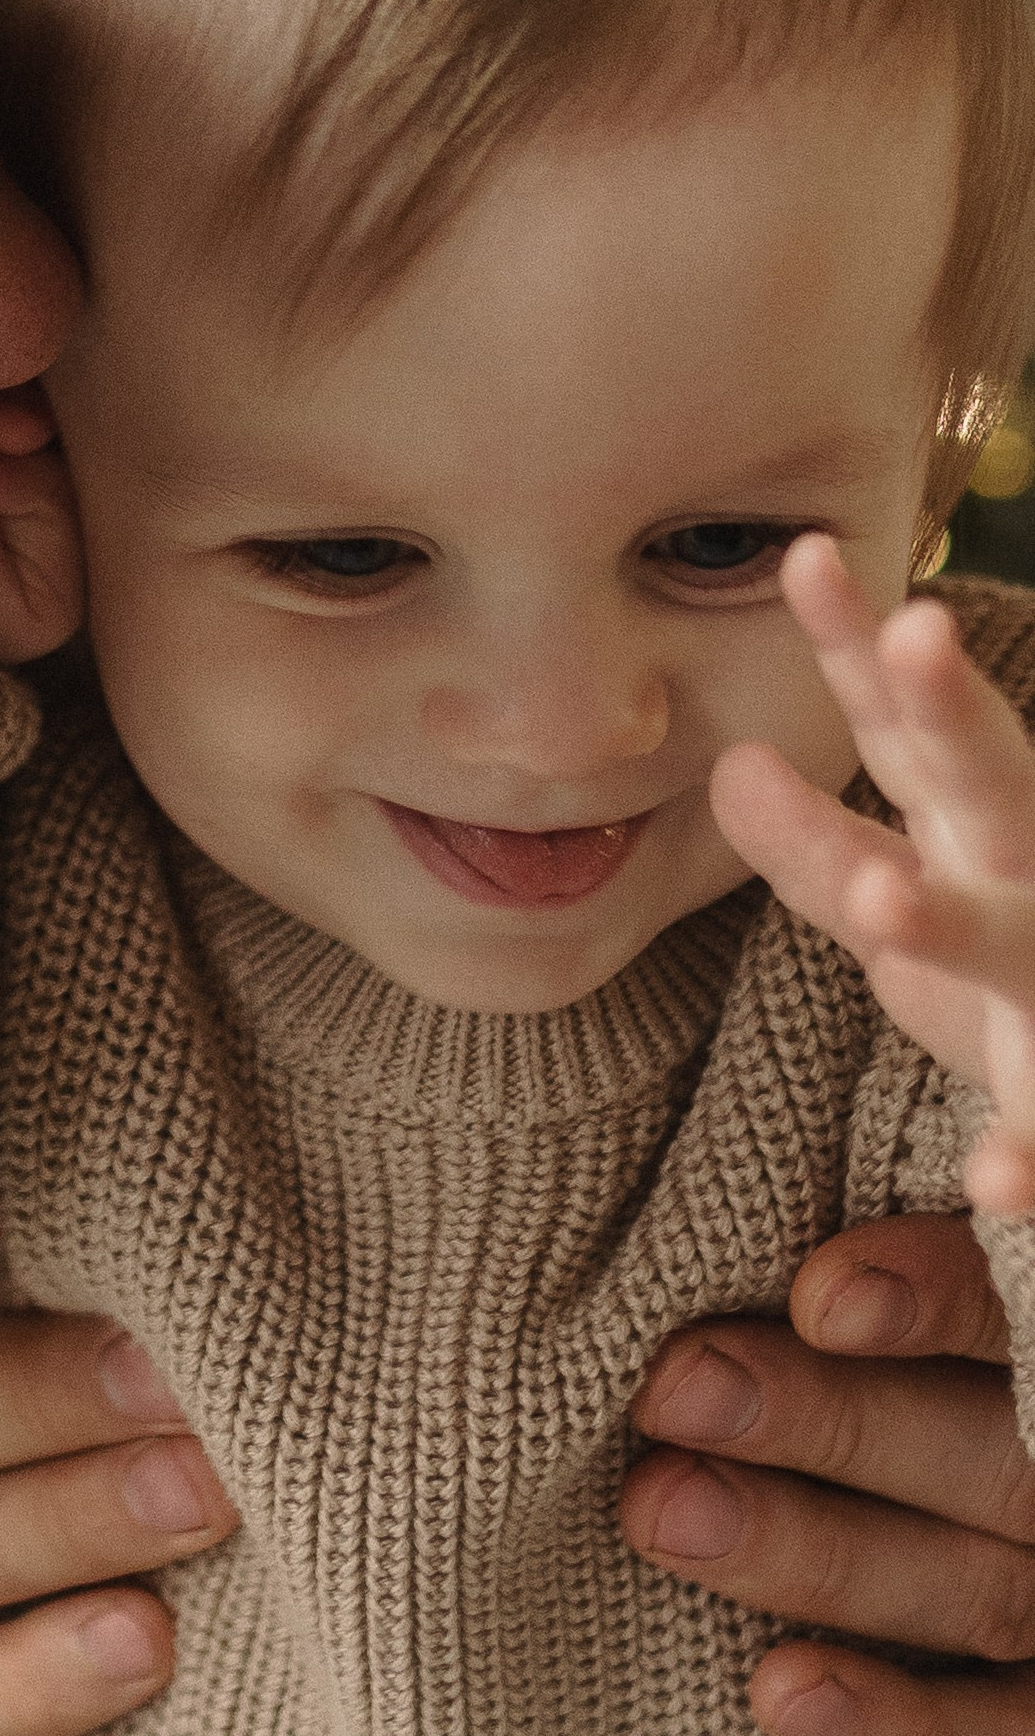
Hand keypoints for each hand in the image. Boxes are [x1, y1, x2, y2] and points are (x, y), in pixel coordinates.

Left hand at [623, 1213, 1034, 1735]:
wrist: (943, 1486)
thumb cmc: (908, 1347)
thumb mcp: (921, 1268)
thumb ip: (922, 1220)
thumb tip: (842, 1127)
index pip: (1023, 1308)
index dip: (938, 1295)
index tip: (816, 1294)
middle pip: (992, 1447)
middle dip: (830, 1420)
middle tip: (673, 1388)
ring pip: (980, 1586)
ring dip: (816, 1554)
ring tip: (658, 1512)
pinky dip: (905, 1732)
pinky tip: (779, 1695)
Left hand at [711, 531, 1034, 1213]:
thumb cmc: (994, 975)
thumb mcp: (900, 904)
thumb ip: (813, 845)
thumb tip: (730, 761)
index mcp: (973, 829)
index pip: (904, 724)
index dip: (859, 640)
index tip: (806, 553)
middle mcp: (1027, 886)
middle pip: (992, 783)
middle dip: (952, 714)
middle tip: (912, 632)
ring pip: (1014, 945)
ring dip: (955, 923)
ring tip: (885, 904)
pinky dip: (1029, 1153)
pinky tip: (992, 1182)